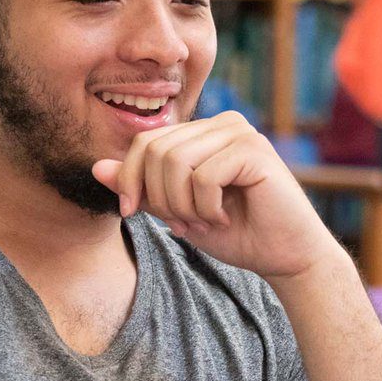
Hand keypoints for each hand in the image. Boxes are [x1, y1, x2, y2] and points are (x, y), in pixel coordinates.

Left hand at [91, 112, 342, 281]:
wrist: (285, 256)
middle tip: (183, 223)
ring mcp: (239, 132)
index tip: (134, 212)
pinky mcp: (254, 150)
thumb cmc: (236, 233)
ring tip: (204, 221)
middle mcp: (221, 124)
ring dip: (181, 204)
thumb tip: (97, 167)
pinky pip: (203, 176)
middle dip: (159, 196)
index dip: (130, 179)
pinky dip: (205, 208)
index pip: (145, 142)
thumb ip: (142, 188)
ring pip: (175, 162)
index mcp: (202, 133)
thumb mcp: (175, 212)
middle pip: (155, 150)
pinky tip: (224, 217)